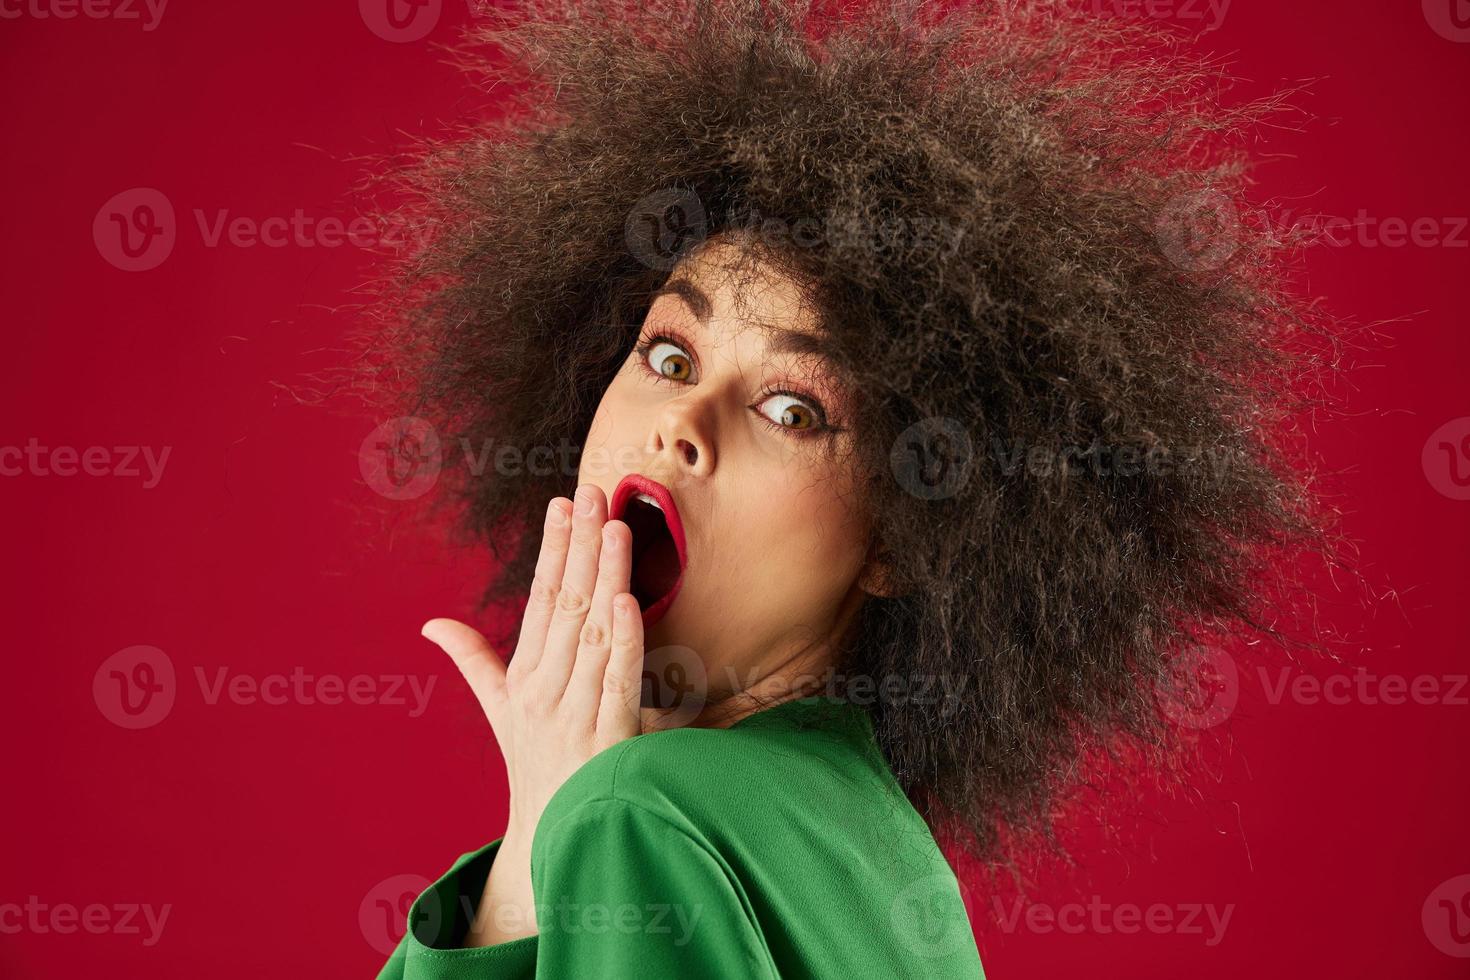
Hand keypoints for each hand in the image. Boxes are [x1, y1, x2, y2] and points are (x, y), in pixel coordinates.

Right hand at [420, 483, 644, 945]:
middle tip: (591, 490)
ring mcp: (574, 716)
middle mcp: (544, 692)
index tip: (560, 503)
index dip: (552, 550)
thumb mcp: (500, 711)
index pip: (541, 600)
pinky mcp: (607, 742)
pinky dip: (621, 642)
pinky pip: (615, 684)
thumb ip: (473, 661)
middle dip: (579, 545)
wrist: (552, 842)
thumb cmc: (533, 767)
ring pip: (591, 635)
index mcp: (524, 678)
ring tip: (613, 526)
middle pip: (566, 606)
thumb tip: (431, 623)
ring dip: (604, 578)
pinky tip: (625, 602)